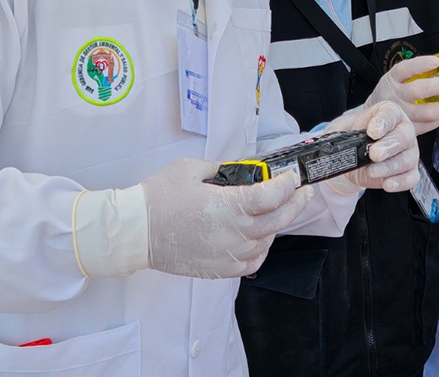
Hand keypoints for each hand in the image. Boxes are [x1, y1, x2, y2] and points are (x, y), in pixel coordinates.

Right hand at [141, 158, 312, 278]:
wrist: (135, 232)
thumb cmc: (158, 199)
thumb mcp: (192, 169)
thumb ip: (223, 169)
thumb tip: (242, 170)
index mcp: (230, 206)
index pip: (273, 195)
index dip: (288, 184)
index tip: (292, 177)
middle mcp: (235, 233)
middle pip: (280, 220)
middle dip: (296, 203)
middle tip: (303, 193)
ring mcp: (229, 254)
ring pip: (268, 241)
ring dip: (276, 225)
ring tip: (276, 210)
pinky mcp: (220, 269)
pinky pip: (253, 262)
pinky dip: (261, 248)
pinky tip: (260, 237)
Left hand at [326, 102, 419, 193]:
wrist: (349, 158)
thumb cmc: (350, 139)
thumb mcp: (341, 129)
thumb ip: (341, 132)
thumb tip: (338, 143)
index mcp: (388, 114)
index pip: (391, 113)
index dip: (383, 122)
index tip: (372, 132)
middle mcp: (403, 130)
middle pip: (404, 136)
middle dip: (389, 146)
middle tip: (374, 154)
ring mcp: (409, 151)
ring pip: (408, 158)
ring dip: (390, 167)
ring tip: (372, 171)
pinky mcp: (408, 171)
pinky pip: (411, 177)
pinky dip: (400, 182)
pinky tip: (387, 183)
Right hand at [362, 55, 438, 133]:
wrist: (374, 117)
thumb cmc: (392, 94)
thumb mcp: (396, 79)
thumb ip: (414, 74)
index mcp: (392, 79)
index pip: (404, 69)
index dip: (420, 65)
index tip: (436, 61)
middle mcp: (394, 96)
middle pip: (416, 91)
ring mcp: (399, 114)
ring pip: (424, 112)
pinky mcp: (405, 128)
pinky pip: (425, 126)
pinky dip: (438, 120)